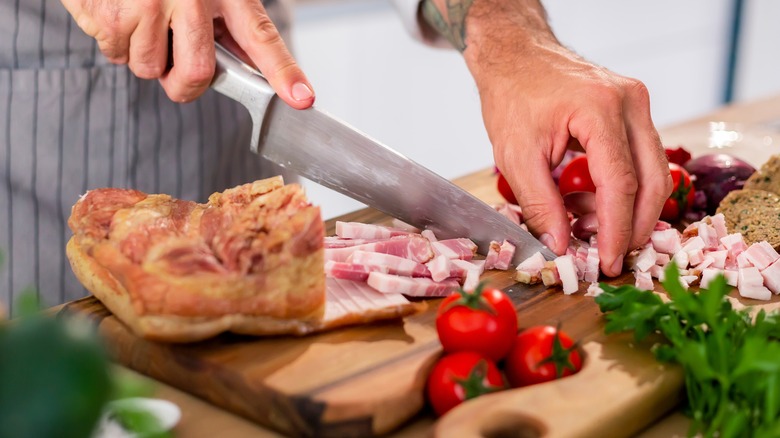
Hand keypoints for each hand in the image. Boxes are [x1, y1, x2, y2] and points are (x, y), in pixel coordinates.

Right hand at [61, 0, 314, 106]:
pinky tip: (123, 13)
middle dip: (183, 84)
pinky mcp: (110, 10)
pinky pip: (116, 55)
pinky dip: (117, 43)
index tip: (302, 98)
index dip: (284, 73)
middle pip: (196, 74)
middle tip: (175, 64)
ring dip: (144, 57)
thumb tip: (259, 74)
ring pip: (149, 70)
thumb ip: (233, 30)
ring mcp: (148, 2)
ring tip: (144, 21)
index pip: (261, 38)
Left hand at [423, 0, 671, 275]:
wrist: (515, 55)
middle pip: (653, 180)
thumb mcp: (516, 156)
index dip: (616, 229)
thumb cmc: (512, 97)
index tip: (607, 262)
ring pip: (654, 171)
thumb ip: (540, 204)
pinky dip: (623, 188)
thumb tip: (562, 247)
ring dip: (631, 209)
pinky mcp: (633, 109)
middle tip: (614, 258)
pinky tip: (595, 207)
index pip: (621, 183)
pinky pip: (640, 158)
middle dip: (635, 226)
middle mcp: (630, 102)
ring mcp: (637, 103)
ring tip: (596, 233)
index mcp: (600, 110)